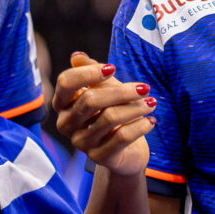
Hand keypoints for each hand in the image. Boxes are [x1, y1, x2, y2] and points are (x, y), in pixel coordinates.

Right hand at [52, 52, 156, 175]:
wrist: (126, 150)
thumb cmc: (113, 113)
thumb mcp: (106, 89)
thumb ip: (93, 74)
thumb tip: (77, 56)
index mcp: (63, 103)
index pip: (66, 82)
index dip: (88, 72)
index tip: (113, 67)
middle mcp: (66, 123)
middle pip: (90, 100)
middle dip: (121, 91)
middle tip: (145, 87)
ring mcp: (80, 142)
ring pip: (109, 117)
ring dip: (135, 108)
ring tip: (152, 102)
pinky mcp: (98, 157)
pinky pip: (121, 137)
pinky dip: (139, 126)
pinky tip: (151, 120)